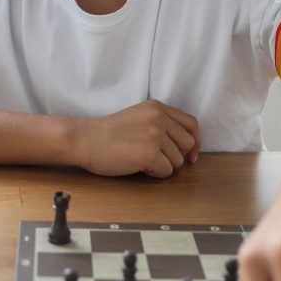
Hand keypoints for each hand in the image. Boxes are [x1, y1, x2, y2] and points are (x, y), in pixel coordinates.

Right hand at [76, 100, 199, 177]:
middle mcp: (159, 118)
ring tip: (141, 160)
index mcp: (157, 107)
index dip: (195, 141)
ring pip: (177, 161)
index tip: (191, 155)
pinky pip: (166, 172)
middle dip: (176, 156)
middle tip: (157, 160)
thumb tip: (187, 145)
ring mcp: (155, 135)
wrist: (85, 140)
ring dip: (163, 166)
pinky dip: (155, 174)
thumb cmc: (108, 133)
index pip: (191, 124)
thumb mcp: (138, 117)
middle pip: (187, 144)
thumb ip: (160, 123)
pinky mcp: (150, 153)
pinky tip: (138, 166)